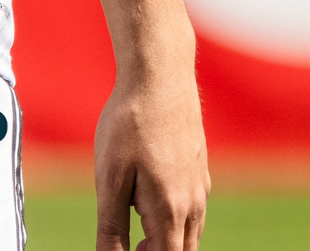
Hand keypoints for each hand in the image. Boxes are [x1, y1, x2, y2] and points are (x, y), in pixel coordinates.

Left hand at [92, 59, 208, 250]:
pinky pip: (194, 209)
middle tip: (127, 245)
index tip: (124, 250)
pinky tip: (151, 199)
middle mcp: (193, 201)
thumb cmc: (130, 125)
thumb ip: (111, 228)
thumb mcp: (109, 179)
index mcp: (170, 209)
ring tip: (134, 229)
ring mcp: (200, 183)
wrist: (161, 75)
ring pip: (192, 231)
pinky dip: (177, 220)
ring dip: (168, 239)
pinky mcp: (199, 167)